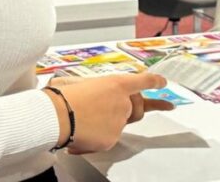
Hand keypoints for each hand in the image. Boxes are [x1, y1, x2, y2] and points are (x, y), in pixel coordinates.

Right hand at [48, 73, 172, 153]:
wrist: (56, 116)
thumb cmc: (64, 96)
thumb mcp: (81, 82)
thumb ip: (95, 87)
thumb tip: (87, 90)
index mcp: (117, 83)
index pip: (143, 80)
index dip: (155, 81)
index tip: (162, 82)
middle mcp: (123, 101)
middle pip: (135, 107)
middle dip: (126, 108)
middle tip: (106, 109)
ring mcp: (120, 120)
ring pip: (122, 123)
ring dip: (109, 122)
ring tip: (87, 119)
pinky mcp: (113, 138)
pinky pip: (110, 138)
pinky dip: (98, 137)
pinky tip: (83, 132)